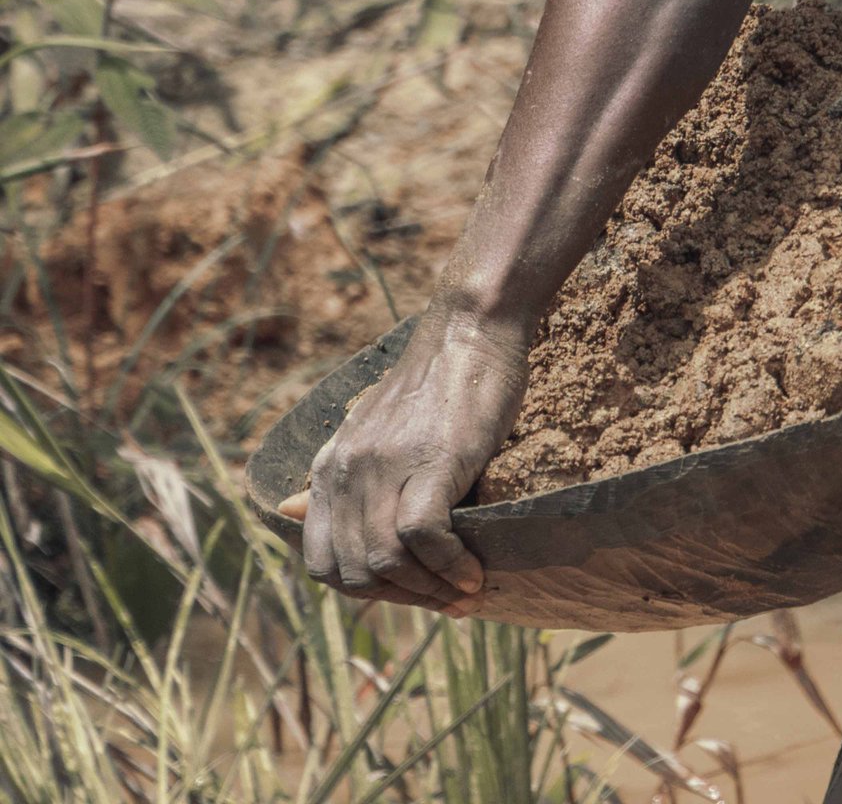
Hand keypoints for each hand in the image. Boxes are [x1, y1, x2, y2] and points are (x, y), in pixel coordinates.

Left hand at [278, 304, 528, 610]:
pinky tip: (473, 570)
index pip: (320, 562)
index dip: (363, 590)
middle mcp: (348, 468)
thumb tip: (284, 512)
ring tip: (464, 589)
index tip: (409, 590)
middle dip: (402, 599)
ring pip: (385, 561)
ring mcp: (386, 464)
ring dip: (429, 591)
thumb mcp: (371, 427)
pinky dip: (450, 567)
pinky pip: (424, 537)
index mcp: (331, 466)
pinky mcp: (430, 460)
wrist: (471, 327)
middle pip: (354, 572)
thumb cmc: (434, 382)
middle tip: (446, 599)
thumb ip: (336, 474)